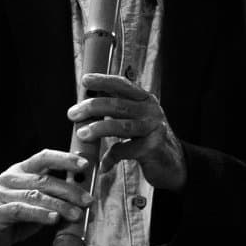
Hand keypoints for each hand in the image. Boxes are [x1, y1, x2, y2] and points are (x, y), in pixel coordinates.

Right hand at [0, 149, 91, 245]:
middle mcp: (9, 178)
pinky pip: (21, 210)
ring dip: (59, 205)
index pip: (44, 157)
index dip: (65, 159)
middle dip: (69, 190)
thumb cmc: (15, 216)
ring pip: (35, 196)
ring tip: (76, 214)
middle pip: (43, 180)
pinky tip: (54, 219)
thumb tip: (82, 196)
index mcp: (21, 170)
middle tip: (87, 200)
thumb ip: (54, 196)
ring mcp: (0, 193)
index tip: (85, 165)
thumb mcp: (36, 202)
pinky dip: (40, 214)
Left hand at [67, 73, 187, 190]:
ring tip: (81, 134)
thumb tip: (84, 106)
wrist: (173, 164)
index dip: (103, 80)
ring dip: (98, 129)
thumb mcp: (136, 119)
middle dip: (92, 107)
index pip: (122, 85)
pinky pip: (125, 151)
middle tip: (72, 114)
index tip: (85, 80)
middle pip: (117, 105)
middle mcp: (151, 111)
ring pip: (121, 126)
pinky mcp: (153, 148)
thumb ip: (116, 111)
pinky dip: (111, 158)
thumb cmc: (147, 138)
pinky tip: (103, 165)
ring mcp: (153, 129)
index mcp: (145, 99)